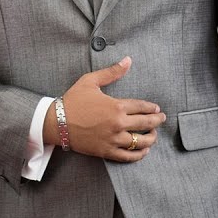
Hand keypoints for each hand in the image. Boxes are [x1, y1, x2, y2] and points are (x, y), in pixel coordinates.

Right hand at [49, 57, 166, 162]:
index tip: (156, 108)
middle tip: (161, 119)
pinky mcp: (106, 151)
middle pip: (146, 124)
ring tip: (153, 135)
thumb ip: (111, 72)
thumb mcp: (90, 82)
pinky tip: (143, 150)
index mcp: (116, 106)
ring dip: (151, 138)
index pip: (142, 107)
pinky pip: (128, 156)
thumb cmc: (72, 100)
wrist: (56, 122)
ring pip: (140, 142)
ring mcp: (113, 139)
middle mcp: (118, 124)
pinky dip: (139, 154)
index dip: (151, 108)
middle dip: (157, 121)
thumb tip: (128, 60)